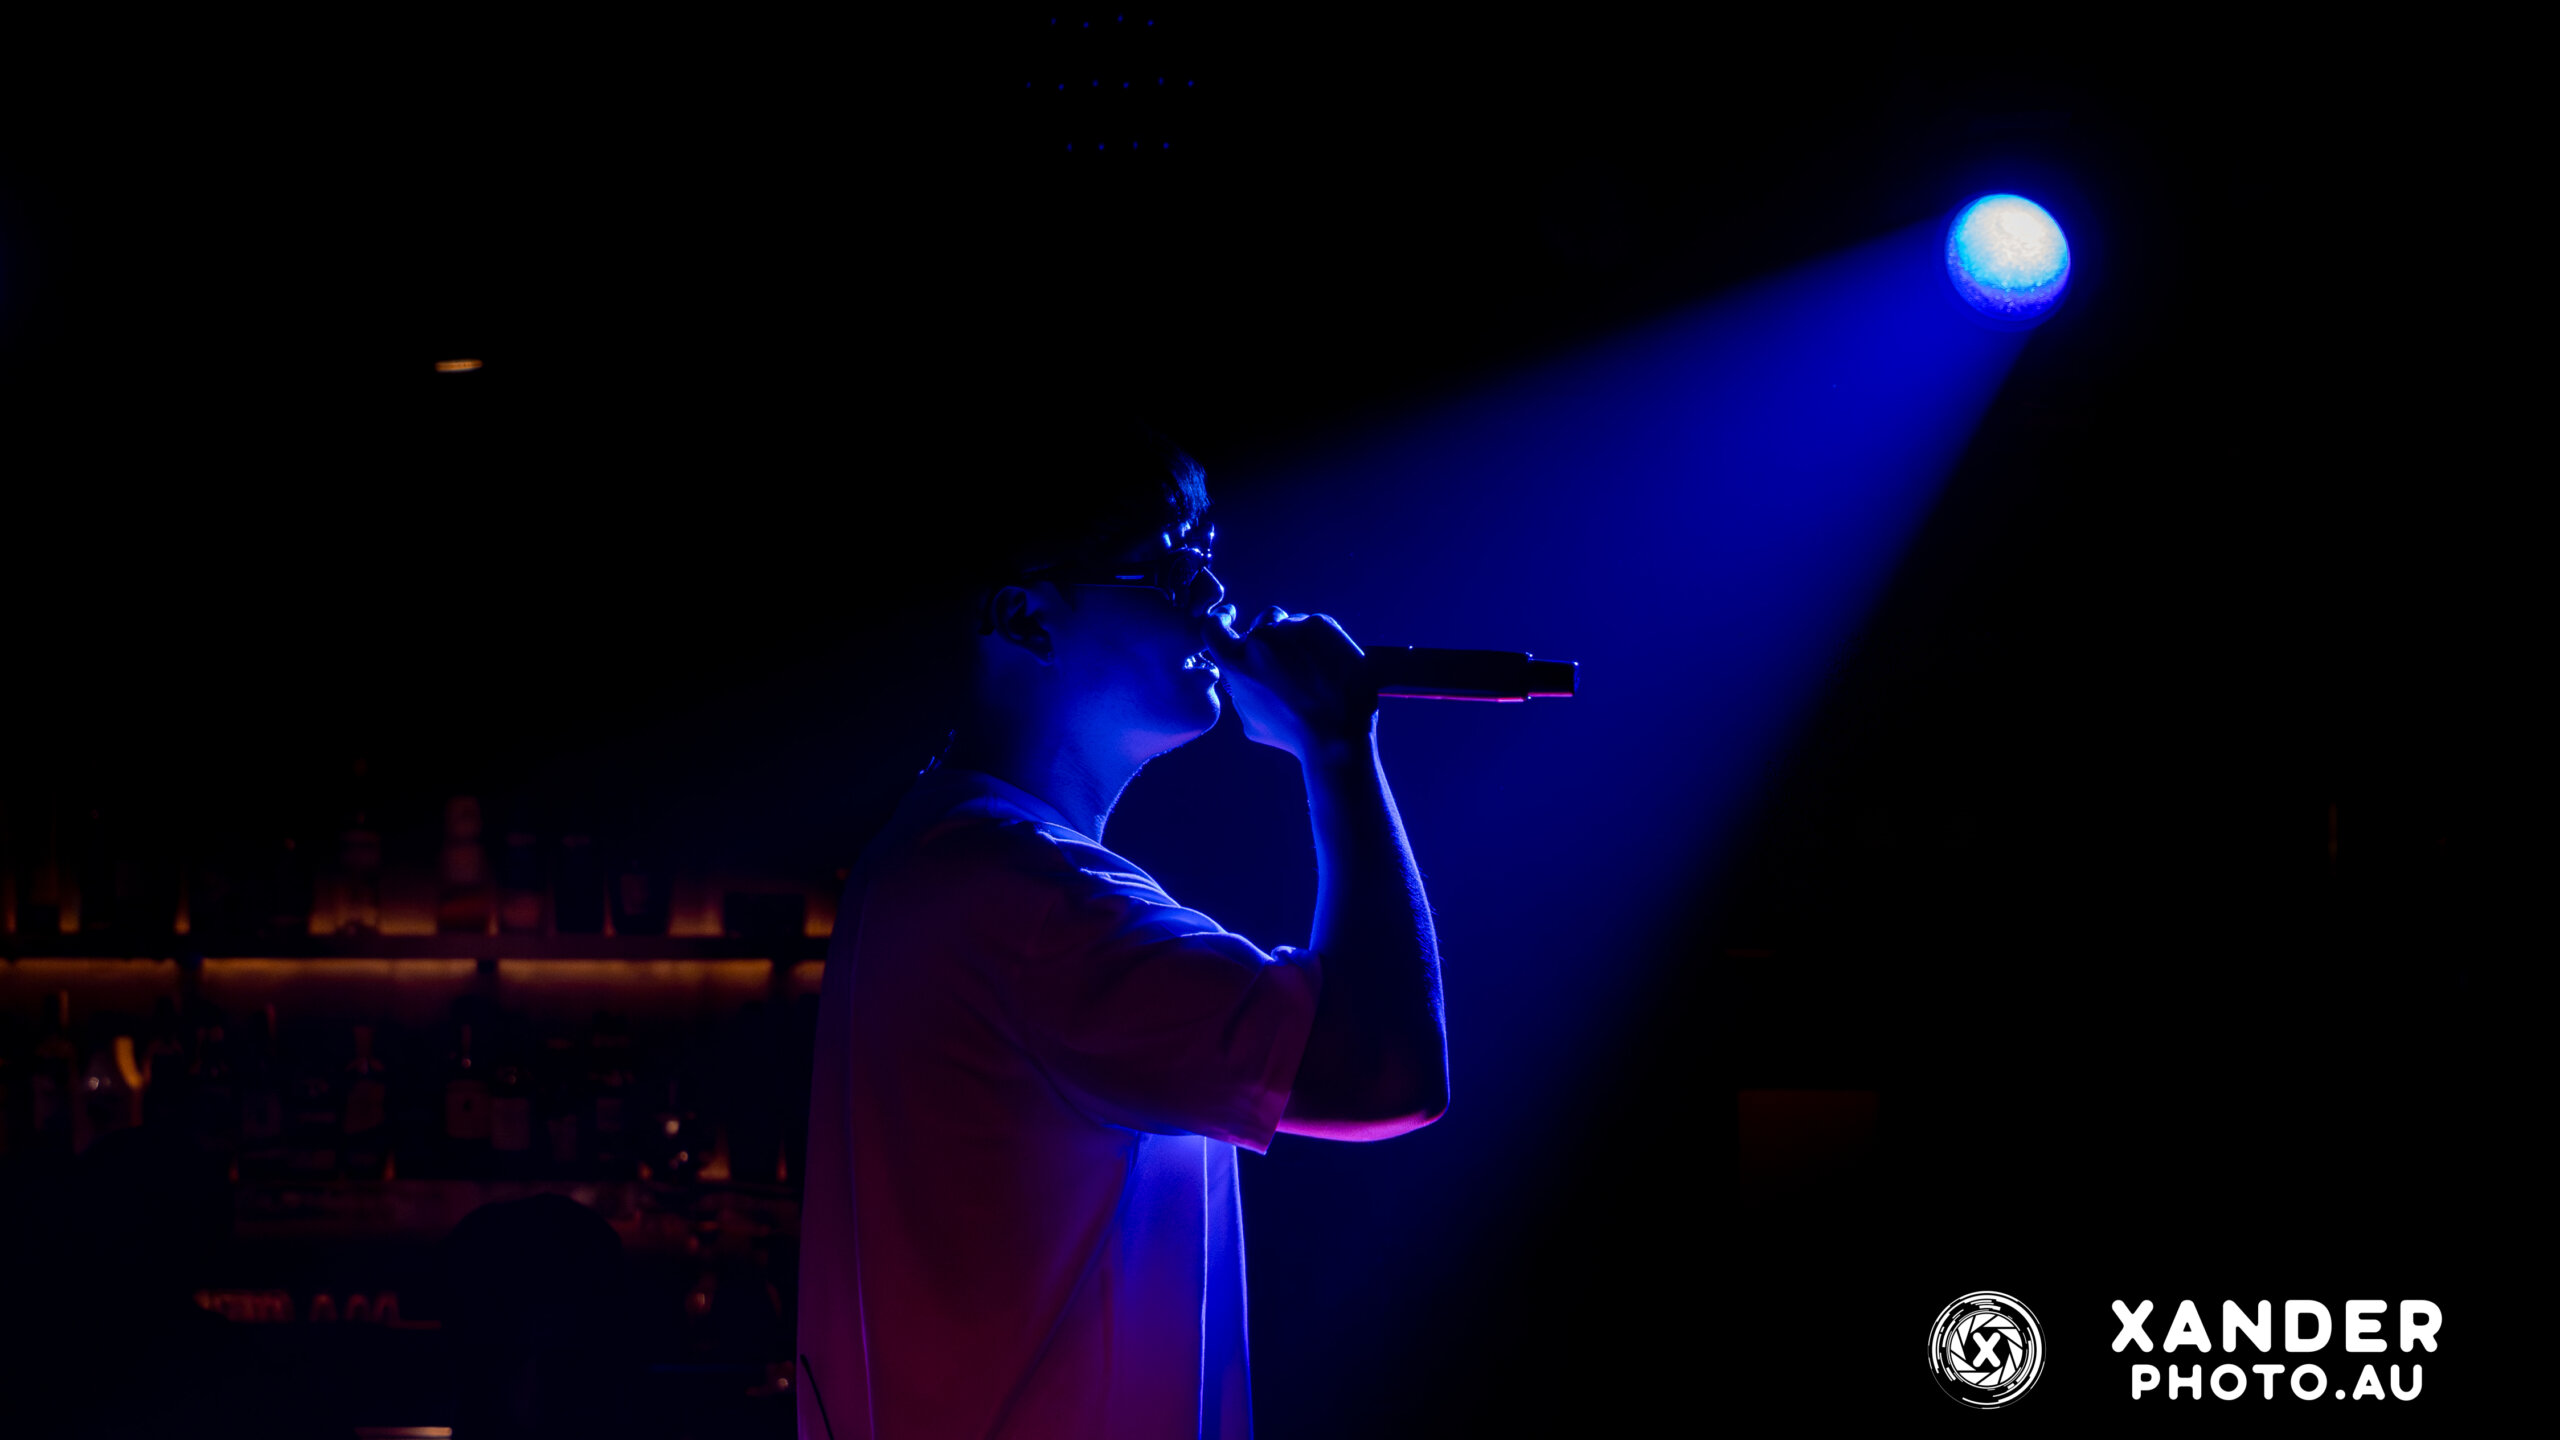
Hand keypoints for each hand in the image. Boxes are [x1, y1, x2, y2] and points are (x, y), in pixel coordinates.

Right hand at [1202, 603, 1375, 758]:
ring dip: (1299, 639)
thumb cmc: (1294, 734)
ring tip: (1316, 669)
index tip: (1227, 617)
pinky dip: (1323, 641)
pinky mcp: (1320, 624)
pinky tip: (1331, 664)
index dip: (1220, 622)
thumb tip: (1243, 678)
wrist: (1338, 731)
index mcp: (1237, 663)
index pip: (1214, 628)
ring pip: (1291, 623)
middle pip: (1262, 623)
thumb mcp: (1253, 722)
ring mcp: (1292, 628)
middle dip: (1274, 637)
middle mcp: (1260, 639)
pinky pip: (1316, 626)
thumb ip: (1242, 691)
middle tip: (1293, 663)